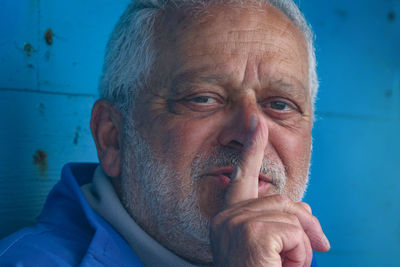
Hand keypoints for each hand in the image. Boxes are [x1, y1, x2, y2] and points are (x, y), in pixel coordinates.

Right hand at [210, 114, 329, 266]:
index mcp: (229, 216)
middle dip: (306, 225)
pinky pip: (294, 233)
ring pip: (292, 217)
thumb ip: (281, 221)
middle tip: (320, 247)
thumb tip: (306, 211)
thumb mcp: (270, 246)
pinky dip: (300, 254)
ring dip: (302, 247)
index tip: (258, 121)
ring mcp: (235, 224)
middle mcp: (226, 216)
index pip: (242, 175)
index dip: (253, 146)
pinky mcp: (251, 235)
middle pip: (283, 200)